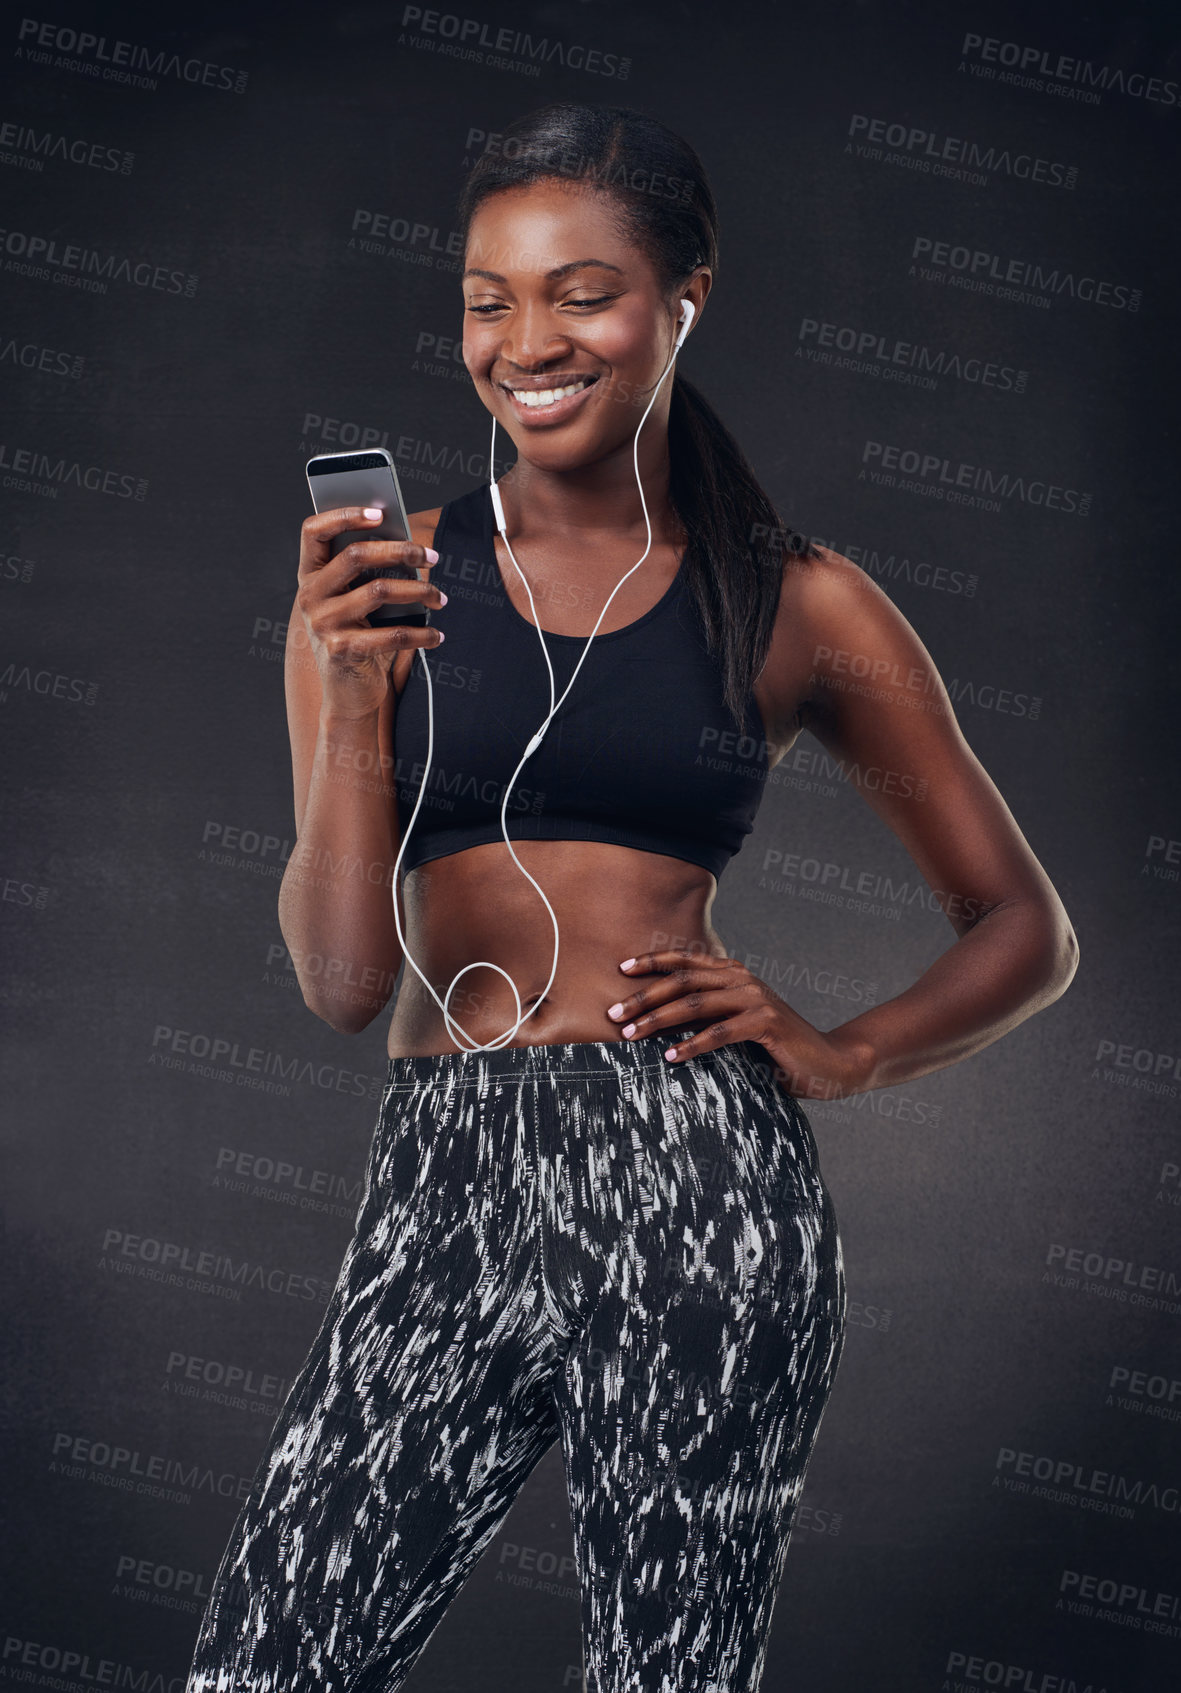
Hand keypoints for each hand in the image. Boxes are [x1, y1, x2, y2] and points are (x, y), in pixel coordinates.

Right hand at [297, 506, 445, 717]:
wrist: (347, 694)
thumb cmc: (359, 637)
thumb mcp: (356, 602)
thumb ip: (368, 574)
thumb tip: (408, 547)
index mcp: (310, 576)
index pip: (313, 531)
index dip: (343, 515)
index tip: (380, 512)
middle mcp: (309, 597)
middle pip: (356, 555)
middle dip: (401, 550)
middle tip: (431, 557)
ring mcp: (322, 624)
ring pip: (380, 590)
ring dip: (420, 591)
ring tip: (441, 597)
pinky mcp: (341, 651)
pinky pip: (391, 634)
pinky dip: (422, 634)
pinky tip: (437, 635)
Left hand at [605, 948, 876, 1098]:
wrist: (827, 1063)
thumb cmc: (775, 1048)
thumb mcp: (736, 1025)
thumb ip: (708, 1016)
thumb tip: (659, 1023)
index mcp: (733, 974)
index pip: (685, 961)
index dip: (652, 961)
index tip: (621, 969)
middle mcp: (742, 979)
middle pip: (682, 981)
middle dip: (643, 996)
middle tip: (612, 1014)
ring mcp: (755, 998)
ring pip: (695, 1003)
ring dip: (658, 1020)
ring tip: (631, 1035)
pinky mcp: (766, 1023)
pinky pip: (720, 1033)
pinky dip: (692, 1045)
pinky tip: (671, 1057)